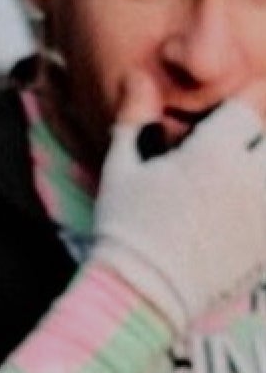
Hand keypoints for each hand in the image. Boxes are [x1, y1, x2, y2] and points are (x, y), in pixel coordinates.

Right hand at [88, 66, 265, 333]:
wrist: (141, 297)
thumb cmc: (126, 229)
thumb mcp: (122, 170)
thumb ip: (135, 118)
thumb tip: (138, 75)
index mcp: (212, 154)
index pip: (251, 104)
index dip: (245, 99)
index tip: (233, 109)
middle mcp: (248, 178)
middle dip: (255, 137)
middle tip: (241, 142)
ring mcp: (264, 212)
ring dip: (259, 166)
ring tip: (241, 178)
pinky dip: (261, 205)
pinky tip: (246, 209)